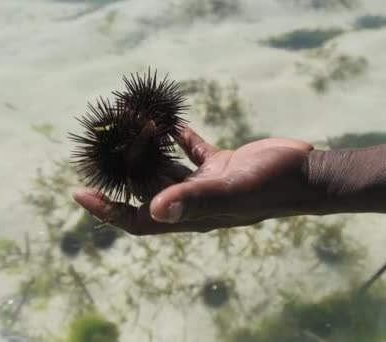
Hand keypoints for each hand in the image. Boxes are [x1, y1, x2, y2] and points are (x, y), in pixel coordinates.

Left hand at [73, 126, 314, 234]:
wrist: (305, 174)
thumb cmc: (271, 185)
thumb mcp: (232, 190)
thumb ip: (195, 199)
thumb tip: (155, 211)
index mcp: (192, 213)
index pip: (139, 219)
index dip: (108, 210)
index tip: (80, 193)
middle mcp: (195, 200)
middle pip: (147, 189)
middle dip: (123, 169)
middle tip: (102, 145)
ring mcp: (208, 183)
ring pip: (167, 167)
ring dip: (148, 148)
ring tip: (130, 124)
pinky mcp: (222, 164)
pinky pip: (192, 151)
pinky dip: (179, 137)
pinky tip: (170, 121)